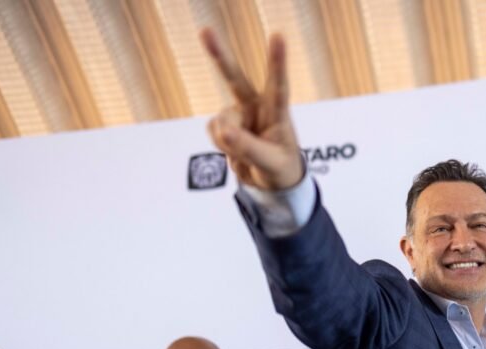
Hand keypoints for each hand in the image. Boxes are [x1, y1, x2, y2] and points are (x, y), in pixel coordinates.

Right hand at [201, 28, 302, 190]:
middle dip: (219, 56)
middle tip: (205, 31)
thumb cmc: (280, 169)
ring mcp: (239, 113)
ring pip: (221, 121)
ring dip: (228, 141)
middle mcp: (257, 106)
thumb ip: (249, 148)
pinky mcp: (225, 123)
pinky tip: (235, 148)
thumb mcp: (270, 164)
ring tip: (247, 153)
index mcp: (278, 112)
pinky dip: (220, 145)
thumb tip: (224, 131)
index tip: (278, 36)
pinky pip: (213, 131)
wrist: (270, 180)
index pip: (279, 86)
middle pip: (235, 79)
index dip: (278, 62)